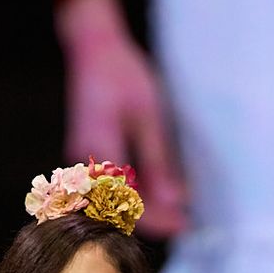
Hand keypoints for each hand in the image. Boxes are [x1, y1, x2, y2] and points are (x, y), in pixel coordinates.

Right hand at [56, 0, 189, 236]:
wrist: (91, 47)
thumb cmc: (120, 73)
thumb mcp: (148, 114)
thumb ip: (159, 161)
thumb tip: (175, 200)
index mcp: (100, 152)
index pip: (129, 203)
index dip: (159, 219)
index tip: (186, 224)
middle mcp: (86, 164)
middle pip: (121, 208)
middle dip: (155, 218)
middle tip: (188, 222)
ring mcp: (85, 163)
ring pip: (117, 200)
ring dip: (147, 207)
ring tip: (181, 208)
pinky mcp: (91, 158)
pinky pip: (114, 186)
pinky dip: (138, 191)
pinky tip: (162, 189)